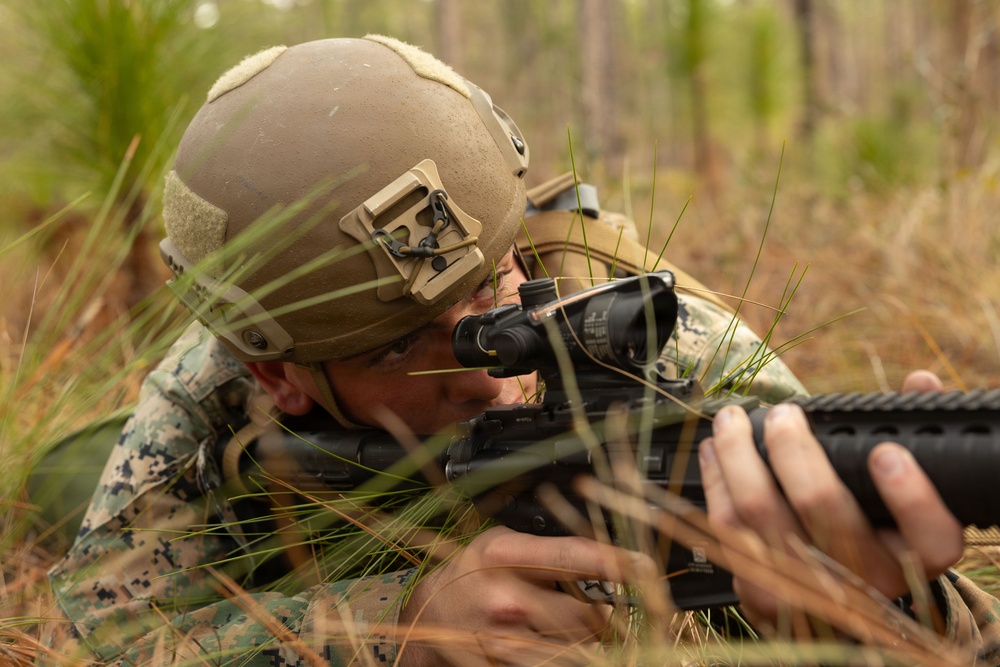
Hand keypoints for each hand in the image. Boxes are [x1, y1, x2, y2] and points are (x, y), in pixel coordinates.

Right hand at [397, 526, 652, 665]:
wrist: (431, 616)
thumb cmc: (471, 572)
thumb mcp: (502, 545)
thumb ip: (546, 550)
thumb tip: (602, 555)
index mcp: (505, 555)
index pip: (571, 556)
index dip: (612, 559)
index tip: (643, 563)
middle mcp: (508, 598)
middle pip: (586, 613)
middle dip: (602, 613)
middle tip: (602, 607)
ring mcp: (508, 639)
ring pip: (578, 645)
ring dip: (588, 638)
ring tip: (570, 624)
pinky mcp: (508, 663)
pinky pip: (556, 662)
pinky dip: (566, 654)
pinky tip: (554, 641)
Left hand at [698, 370, 962, 630]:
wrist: (832, 600)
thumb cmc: (872, 527)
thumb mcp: (906, 492)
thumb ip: (919, 437)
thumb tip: (920, 382)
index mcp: (916, 556)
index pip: (931, 537)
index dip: (910, 496)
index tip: (886, 452)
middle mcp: (867, 581)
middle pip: (822, 505)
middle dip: (793, 446)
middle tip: (782, 415)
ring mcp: (810, 591)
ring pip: (760, 511)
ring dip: (738, 454)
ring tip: (730, 420)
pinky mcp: (762, 596)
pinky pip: (729, 529)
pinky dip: (716, 481)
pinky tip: (714, 451)